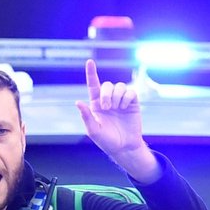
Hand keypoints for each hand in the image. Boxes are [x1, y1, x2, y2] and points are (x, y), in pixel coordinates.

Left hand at [76, 59, 159, 182]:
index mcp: (96, 105)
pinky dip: (127, 98)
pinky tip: (125, 108)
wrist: (124, 147)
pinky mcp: (132, 103)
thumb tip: (78, 102)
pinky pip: (130, 92)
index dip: (91, 73)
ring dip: (117, 96)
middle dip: (106, 94)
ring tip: (117, 109)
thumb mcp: (94, 130)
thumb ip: (86, 116)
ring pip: (120, 86)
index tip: (90, 61)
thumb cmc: (107, 141)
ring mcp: (121, 101)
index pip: (93, 86)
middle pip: (107, 85)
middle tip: (107, 107)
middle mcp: (108, 100)